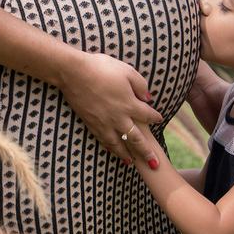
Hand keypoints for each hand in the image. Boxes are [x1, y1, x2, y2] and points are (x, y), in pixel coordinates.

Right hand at [57, 51, 162, 167]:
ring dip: (126, 155)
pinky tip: (111, 150)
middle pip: (136, 139)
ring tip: (132, 163)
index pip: (147, 115)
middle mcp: (119, 117)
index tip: (159, 119)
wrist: (74, 72)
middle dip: (146, 152)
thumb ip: (140, 84)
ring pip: (118, 144)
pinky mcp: (90, 123)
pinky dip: (109, 146)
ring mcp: (104, 122)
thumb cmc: (101, 68)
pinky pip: (102, 139)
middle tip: (154, 164)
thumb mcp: (127, 71)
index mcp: (130, 104)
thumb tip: (148, 97)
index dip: (154, 117)